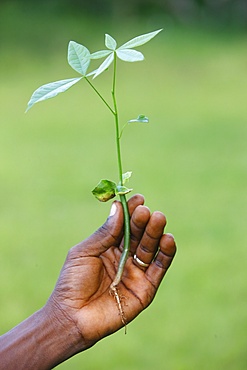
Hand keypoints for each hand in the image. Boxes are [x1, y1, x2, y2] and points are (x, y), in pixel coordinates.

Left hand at [47, 194, 175, 351]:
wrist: (72, 317)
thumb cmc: (72, 282)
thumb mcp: (85, 252)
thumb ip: (105, 233)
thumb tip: (118, 208)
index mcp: (109, 247)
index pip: (124, 226)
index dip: (131, 212)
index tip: (138, 198)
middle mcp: (124, 257)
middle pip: (139, 235)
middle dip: (143, 222)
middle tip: (146, 210)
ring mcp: (136, 272)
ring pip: (150, 249)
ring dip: (156, 233)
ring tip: (158, 218)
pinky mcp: (146, 288)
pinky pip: (159, 268)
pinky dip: (166, 254)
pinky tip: (168, 239)